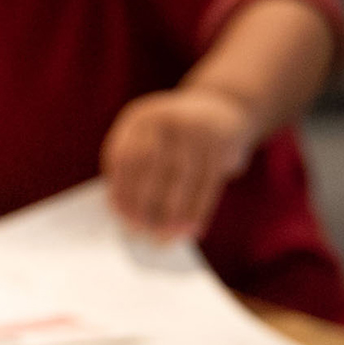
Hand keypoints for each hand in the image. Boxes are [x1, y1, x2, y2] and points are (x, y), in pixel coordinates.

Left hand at [101, 87, 253, 240]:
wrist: (224, 106)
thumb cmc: (176, 135)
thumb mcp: (150, 135)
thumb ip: (135, 164)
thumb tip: (124, 211)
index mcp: (141, 117)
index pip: (125, 156)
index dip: (121, 188)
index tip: (118, 216)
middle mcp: (167, 118)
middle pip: (151, 166)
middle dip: (143, 203)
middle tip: (138, 232)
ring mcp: (197, 129)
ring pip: (182, 179)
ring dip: (172, 214)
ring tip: (164, 238)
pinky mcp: (223, 145)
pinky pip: (208, 185)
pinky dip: (197, 212)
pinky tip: (190, 231)